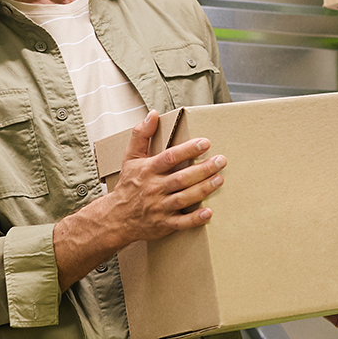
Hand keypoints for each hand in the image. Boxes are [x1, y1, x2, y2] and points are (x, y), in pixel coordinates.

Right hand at [109, 110, 225, 242]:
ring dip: (203, 189)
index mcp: (148, 170)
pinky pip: (182, 223)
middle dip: (203, 169)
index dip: (188, 150)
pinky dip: (195, 219)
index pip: (170, 158)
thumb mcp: (130, 157)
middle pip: (181, 178)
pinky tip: (208, 212)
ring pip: (184, 198)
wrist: (117, 216)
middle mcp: (154, 188)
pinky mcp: (164, 224)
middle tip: (221, 161)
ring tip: (220, 179)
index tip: (205, 143)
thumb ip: (141, 134)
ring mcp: (160, 207)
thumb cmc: (128, 184)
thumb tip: (153, 114)